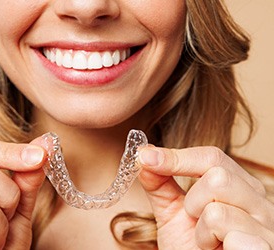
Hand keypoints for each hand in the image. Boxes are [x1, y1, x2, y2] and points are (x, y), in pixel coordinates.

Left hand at [138, 145, 273, 248]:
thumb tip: (144, 155)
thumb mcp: (171, 212)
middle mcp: (258, 200)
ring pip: (218, 210)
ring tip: (208, 242)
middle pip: (218, 177)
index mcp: (238, 185)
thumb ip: (159, 184)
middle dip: (193, 202)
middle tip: (194, 221)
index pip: (212, 157)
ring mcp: (266, 225)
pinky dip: (213, 245)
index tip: (145, 158)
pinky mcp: (264, 247)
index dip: (176, 157)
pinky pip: (231, 235)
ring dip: (201, 230)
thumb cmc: (191, 247)